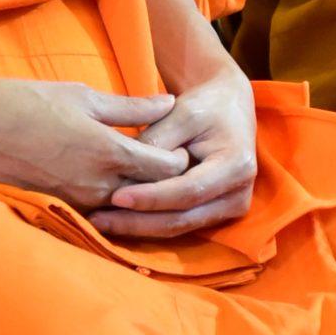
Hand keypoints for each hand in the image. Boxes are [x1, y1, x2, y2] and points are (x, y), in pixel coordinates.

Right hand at [0, 76, 191, 210]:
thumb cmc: (20, 102)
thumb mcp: (80, 96)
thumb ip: (129, 106)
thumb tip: (168, 102)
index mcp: (108, 152)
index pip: (167, 167)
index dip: (180, 156)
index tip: (180, 141)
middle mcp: (96, 185)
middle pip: (152, 191)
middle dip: (165, 177)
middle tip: (170, 157)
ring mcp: (77, 202)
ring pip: (125, 202)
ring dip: (138, 190)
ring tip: (140, 167)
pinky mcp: (59, 208)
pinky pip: (98, 208)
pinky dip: (109, 197)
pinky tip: (106, 178)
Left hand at [87, 60, 257, 241]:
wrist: (227, 109)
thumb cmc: (204, 107)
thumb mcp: (181, 113)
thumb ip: (157, 141)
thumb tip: (125, 170)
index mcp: (237, 166)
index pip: (188, 190)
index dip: (152, 197)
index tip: (116, 197)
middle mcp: (238, 196)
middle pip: (181, 218)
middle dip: (137, 222)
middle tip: (98, 219)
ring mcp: (228, 209)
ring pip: (177, 228)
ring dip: (137, 228)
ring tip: (100, 222)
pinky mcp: (214, 215)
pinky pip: (177, 225)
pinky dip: (146, 224)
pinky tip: (116, 221)